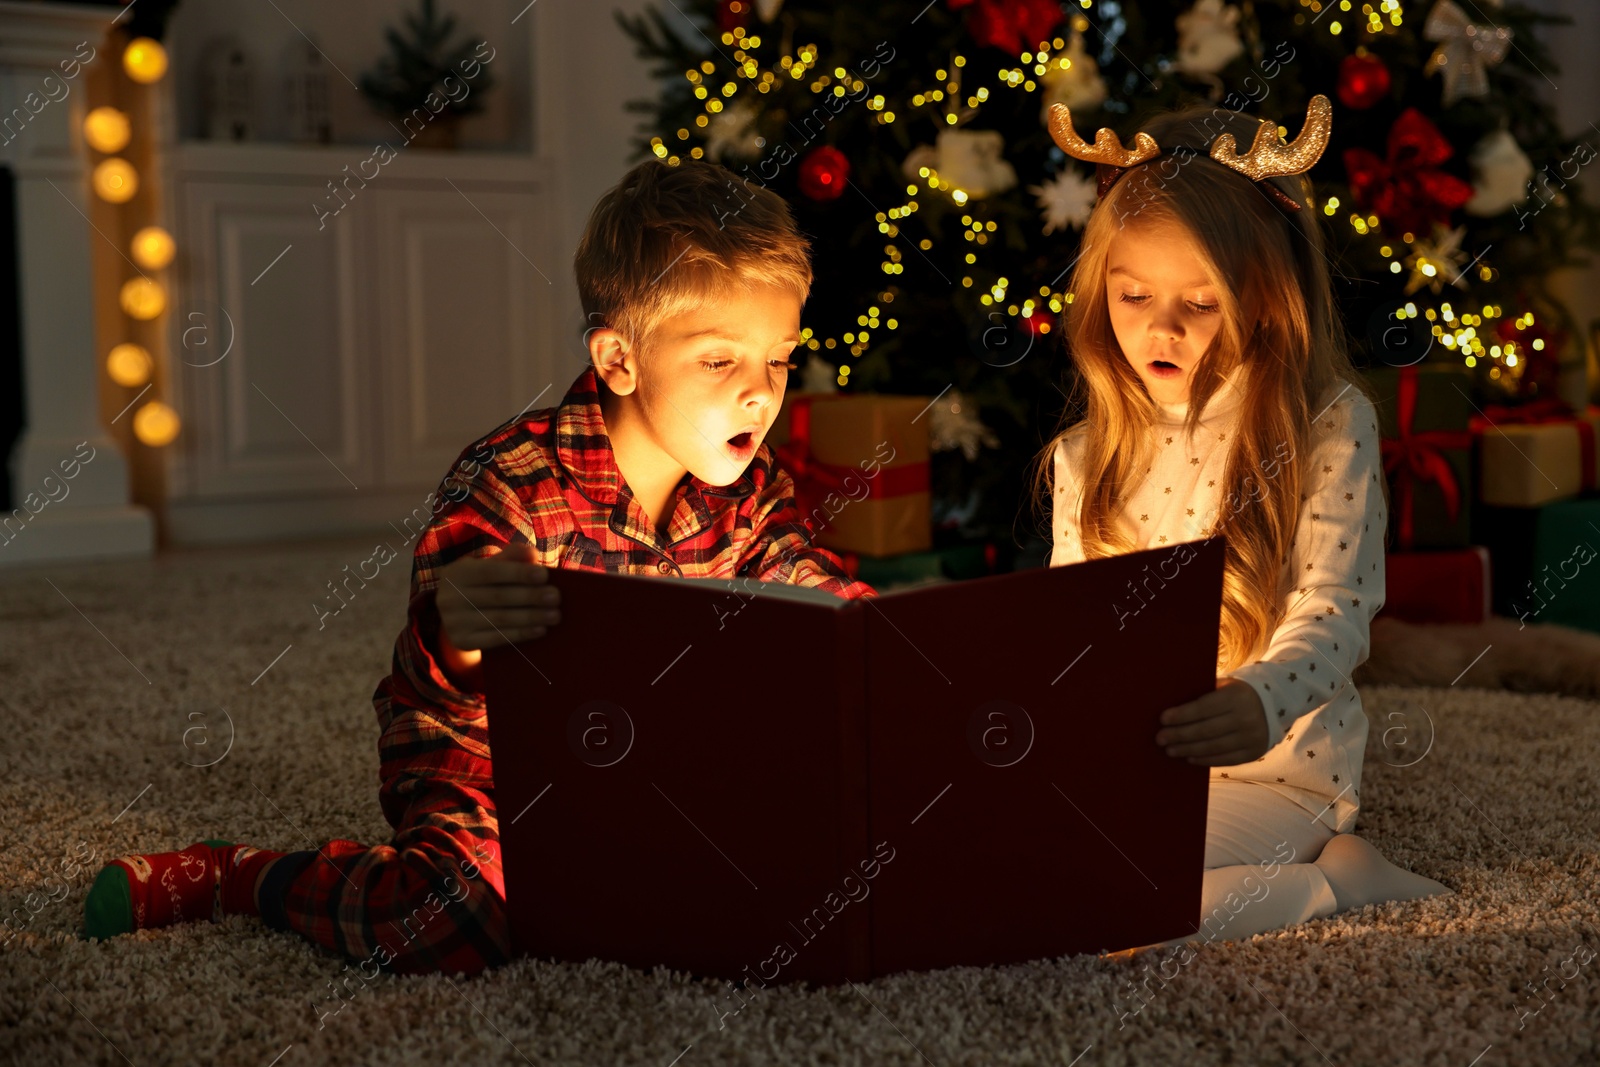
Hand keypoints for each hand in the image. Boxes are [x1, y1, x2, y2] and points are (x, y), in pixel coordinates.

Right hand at [434, 542, 560, 652]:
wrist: (461, 617)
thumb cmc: (484, 585)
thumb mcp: (491, 567)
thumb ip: (511, 557)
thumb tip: (531, 554)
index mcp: (456, 573)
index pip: (490, 571)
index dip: (518, 573)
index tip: (545, 575)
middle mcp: (449, 597)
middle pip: (497, 597)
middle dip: (530, 596)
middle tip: (556, 597)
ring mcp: (453, 622)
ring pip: (499, 619)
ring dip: (531, 617)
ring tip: (555, 615)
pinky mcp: (462, 641)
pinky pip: (496, 638)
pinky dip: (521, 634)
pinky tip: (540, 629)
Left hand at [1154, 678, 1268, 765]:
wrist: (1273, 705)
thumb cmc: (1236, 693)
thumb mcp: (1224, 686)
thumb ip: (1203, 694)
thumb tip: (1171, 707)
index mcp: (1236, 697)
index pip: (1203, 708)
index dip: (1181, 715)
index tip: (1162, 720)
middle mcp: (1246, 718)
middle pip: (1205, 730)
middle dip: (1179, 735)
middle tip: (1160, 738)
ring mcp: (1252, 738)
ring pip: (1213, 747)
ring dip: (1188, 750)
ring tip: (1170, 750)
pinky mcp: (1254, 753)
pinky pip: (1225, 760)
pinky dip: (1205, 760)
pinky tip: (1190, 758)